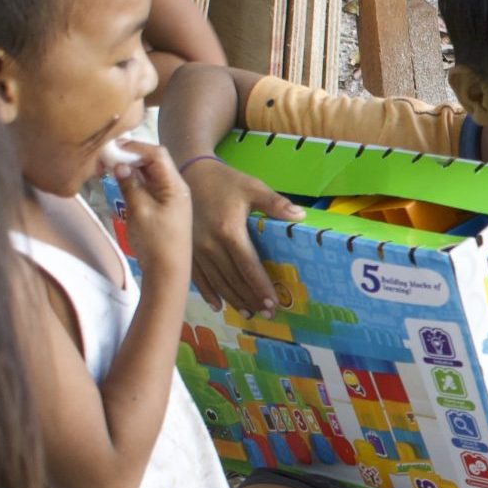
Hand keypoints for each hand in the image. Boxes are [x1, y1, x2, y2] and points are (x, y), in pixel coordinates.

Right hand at [109, 143, 192, 289]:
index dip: (135, 147)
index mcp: (175, 185)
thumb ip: (130, 185)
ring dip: (130, 167)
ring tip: (109, 166)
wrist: (168, 271)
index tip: (112, 147)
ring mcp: (169, 197)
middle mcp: (175, 187)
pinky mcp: (162, 206)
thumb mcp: (140, 211)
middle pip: (153, 161)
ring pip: (149, 173)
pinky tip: (119, 180)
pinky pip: (148, 186)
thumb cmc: (157, 242)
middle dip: (131, 155)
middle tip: (106, 157)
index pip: (157, 154)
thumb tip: (120, 164)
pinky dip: (133, 180)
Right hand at [184, 158, 302, 315]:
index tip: (273, 303)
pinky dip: (208, 293)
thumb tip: (300, 215)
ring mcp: (195, 250)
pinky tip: (218, 306)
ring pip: (216, 282)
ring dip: (233, 299)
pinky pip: (197, 277)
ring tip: (249, 313)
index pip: (248, 266)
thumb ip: (275, 203)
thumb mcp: (253, 187)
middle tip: (267, 314)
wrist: (189, 174)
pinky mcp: (187, 251)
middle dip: (251, 298)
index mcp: (229, 232)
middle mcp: (210, 245)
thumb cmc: (225, 182)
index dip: (261, 286)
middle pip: (233, 279)